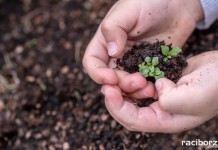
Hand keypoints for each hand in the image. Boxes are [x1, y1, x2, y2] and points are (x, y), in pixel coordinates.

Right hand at [83, 0, 202, 84]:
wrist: (177, 4)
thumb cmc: (150, 2)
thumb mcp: (128, 11)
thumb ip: (114, 29)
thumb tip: (112, 52)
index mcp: (106, 42)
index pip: (92, 62)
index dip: (98, 74)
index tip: (111, 78)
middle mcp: (117, 55)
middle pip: (111, 78)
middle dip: (122, 84)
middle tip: (138, 82)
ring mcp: (134, 63)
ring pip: (128, 85)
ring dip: (135, 91)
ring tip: (149, 88)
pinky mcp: (150, 68)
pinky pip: (146, 83)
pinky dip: (149, 89)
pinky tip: (157, 88)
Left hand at [102, 51, 217, 132]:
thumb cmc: (215, 87)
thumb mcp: (192, 98)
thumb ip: (169, 100)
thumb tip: (156, 89)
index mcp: (166, 120)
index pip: (133, 120)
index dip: (117, 107)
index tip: (108, 90)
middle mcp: (161, 112)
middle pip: (129, 111)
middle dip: (115, 98)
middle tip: (106, 84)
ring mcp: (160, 98)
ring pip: (133, 98)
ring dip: (123, 89)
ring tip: (117, 78)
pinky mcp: (161, 84)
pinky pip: (141, 85)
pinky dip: (132, 80)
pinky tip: (129, 72)